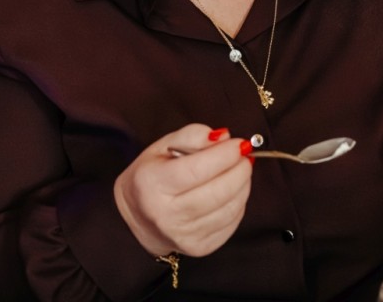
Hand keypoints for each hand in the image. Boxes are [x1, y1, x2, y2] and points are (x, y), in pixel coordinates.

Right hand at [114, 124, 252, 256]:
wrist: (137, 217)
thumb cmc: (152, 176)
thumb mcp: (163, 146)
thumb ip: (193, 135)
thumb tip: (224, 138)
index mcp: (151, 184)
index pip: (197, 169)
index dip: (225, 155)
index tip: (240, 144)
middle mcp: (164, 215)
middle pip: (218, 191)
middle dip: (240, 169)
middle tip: (245, 156)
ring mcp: (182, 236)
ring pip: (229, 208)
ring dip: (243, 185)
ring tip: (240, 170)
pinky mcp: (198, 248)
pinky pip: (232, 222)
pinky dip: (239, 203)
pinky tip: (232, 191)